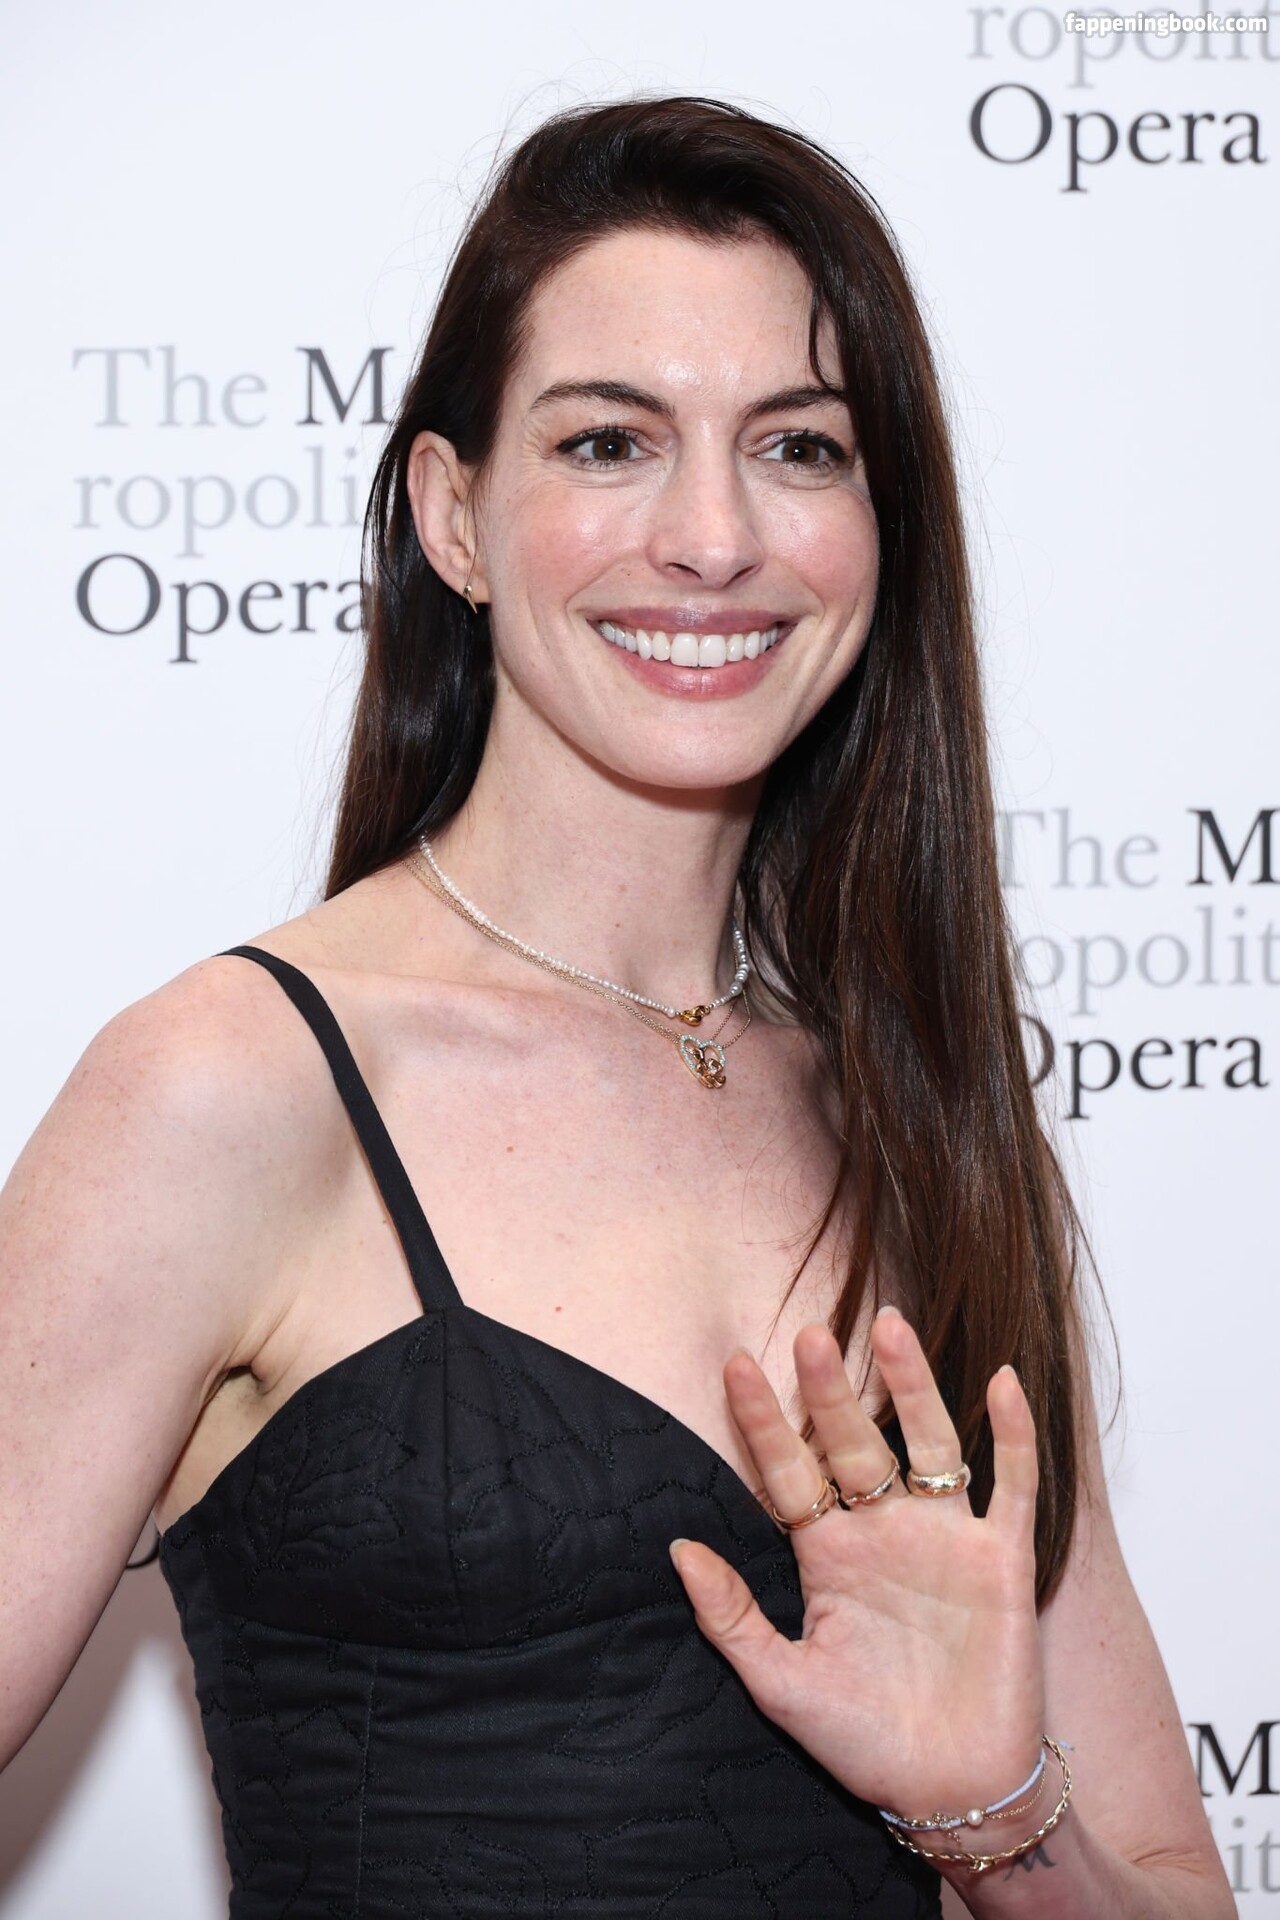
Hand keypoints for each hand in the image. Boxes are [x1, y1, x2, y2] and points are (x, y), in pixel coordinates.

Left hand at [669, 1307, 1043, 1824]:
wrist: (952, 1795)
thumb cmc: (864, 1743)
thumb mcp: (780, 1683)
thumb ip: (730, 1617)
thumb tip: (675, 1550)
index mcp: (828, 1554)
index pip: (790, 1470)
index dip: (763, 1420)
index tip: (733, 1364)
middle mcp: (885, 1532)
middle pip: (854, 1442)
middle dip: (830, 1391)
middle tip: (808, 1333)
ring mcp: (946, 1540)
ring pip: (929, 1443)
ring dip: (912, 1386)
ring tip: (890, 1327)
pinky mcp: (1003, 1561)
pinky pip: (1012, 1483)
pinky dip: (1010, 1433)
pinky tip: (1000, 1382)